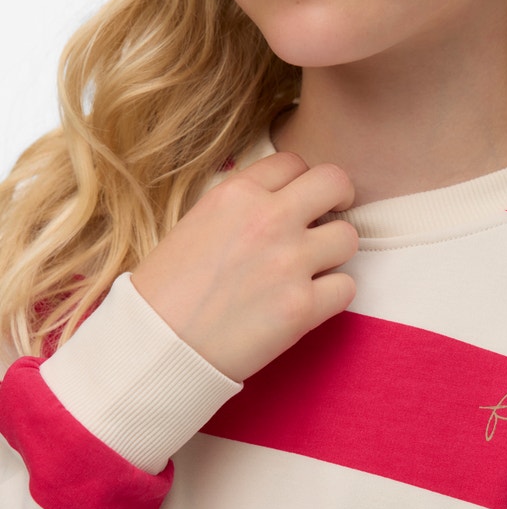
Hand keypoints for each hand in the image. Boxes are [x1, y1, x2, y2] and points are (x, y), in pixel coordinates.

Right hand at [131, 151, 357, 381]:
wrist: (157, 346)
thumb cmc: (167, 291)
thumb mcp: (196, 223)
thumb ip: (241, 208)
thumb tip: (281, 205)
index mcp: (236, 194)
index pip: (293, 162)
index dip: (300, 182)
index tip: (298, 201)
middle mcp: (268, 219)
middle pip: (335, 182)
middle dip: (339, 199)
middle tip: (330, 219)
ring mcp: (289, 262)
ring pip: (348, 237)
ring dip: (335, 254)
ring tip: (312, 270)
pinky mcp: (303, 307)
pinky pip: (347, 287)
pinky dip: (333, 295)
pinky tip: (308, 302)